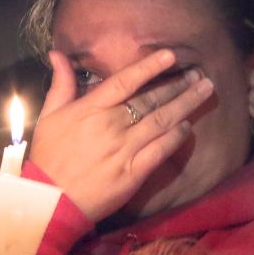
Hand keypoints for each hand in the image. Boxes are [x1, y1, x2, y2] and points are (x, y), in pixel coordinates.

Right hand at [29, 49, 213, 221]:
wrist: (50, 201)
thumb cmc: (48, 156)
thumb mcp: (48, 116)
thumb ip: (61, 83)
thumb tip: (57, 53)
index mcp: (90, 108)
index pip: (125, 81)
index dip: (149, 66)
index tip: (170, 55)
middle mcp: (111, 125)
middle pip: (150, 99)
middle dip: (178, 84)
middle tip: (199, 73)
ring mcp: (124, 149)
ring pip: (161, 121)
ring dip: (185, 104)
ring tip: (205, 90)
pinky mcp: (133, 173)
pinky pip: (161, 150)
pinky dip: (176, 137)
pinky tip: (187, 126)